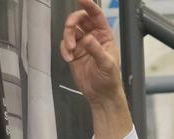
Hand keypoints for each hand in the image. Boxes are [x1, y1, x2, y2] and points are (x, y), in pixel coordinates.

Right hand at [60, 0, 131, 138]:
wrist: (101, 95)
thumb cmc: (110, 80)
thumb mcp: (106, 64)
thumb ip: (96, 50)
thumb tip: (88, 39)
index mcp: (105, 36)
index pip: (96, 15)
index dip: (88, 5)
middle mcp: (93, 37)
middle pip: (79, 19)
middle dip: (72, 22)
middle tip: (69, 30)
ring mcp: (83, 44)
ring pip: (70, 31)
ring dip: (67, 38)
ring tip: (70, 51)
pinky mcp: (74, 53)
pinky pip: (64, 44)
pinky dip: (64, 49)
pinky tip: (68, 58)